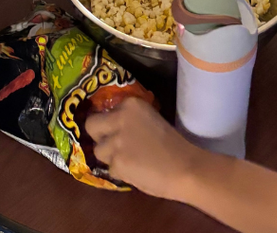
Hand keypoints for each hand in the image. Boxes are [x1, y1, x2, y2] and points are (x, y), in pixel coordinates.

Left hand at [86, 97, 201, 199]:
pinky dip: (119, 172)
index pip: (104, 109)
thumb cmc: (172, 143)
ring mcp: (116, 141)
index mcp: (130, 104)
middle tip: (112, 144)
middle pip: (92, 125)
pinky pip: (110, 168)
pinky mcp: (116, 163)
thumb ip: (129, 119)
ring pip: (98, 150)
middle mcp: (119, 118)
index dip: (108, 122)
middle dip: (99, 136)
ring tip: (127, 160)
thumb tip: (112, 126)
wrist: (184, 167)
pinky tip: (134, 171)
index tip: (116, 130)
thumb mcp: (149, 119)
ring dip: (109, 157)